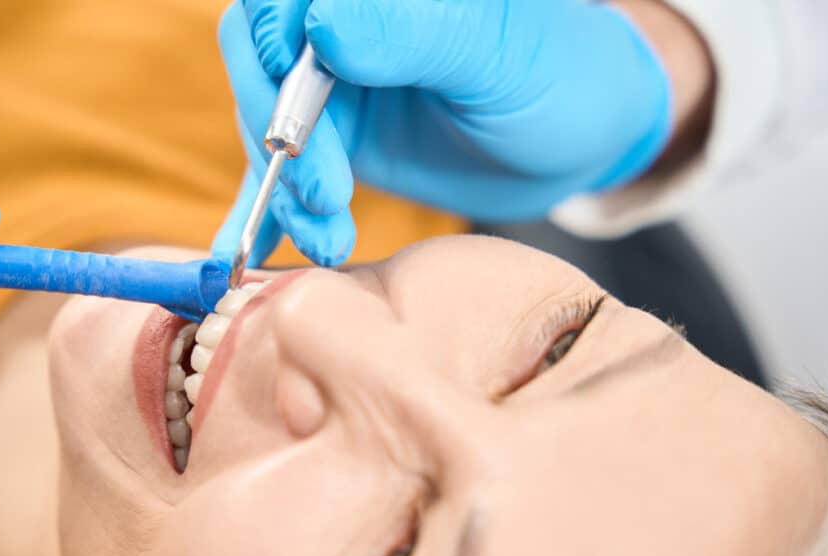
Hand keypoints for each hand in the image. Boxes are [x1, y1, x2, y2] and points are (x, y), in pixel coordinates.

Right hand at [215, 0, 674, 265]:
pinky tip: (246, 259)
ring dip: (285, 192)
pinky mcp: (335, 142)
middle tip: (326, 197)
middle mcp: (340, 28)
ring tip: (329, 242)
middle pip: (259, 67)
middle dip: (280, 139)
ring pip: (266, 131)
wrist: (581, 137)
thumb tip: (321, 24)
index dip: (272, 62)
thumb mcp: (495, 54)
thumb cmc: (558, 76)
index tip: (293, 132)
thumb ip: (414, 31)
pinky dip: (265, 214)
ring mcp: (333, 87)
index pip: (280, 4)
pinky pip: (284, 174)